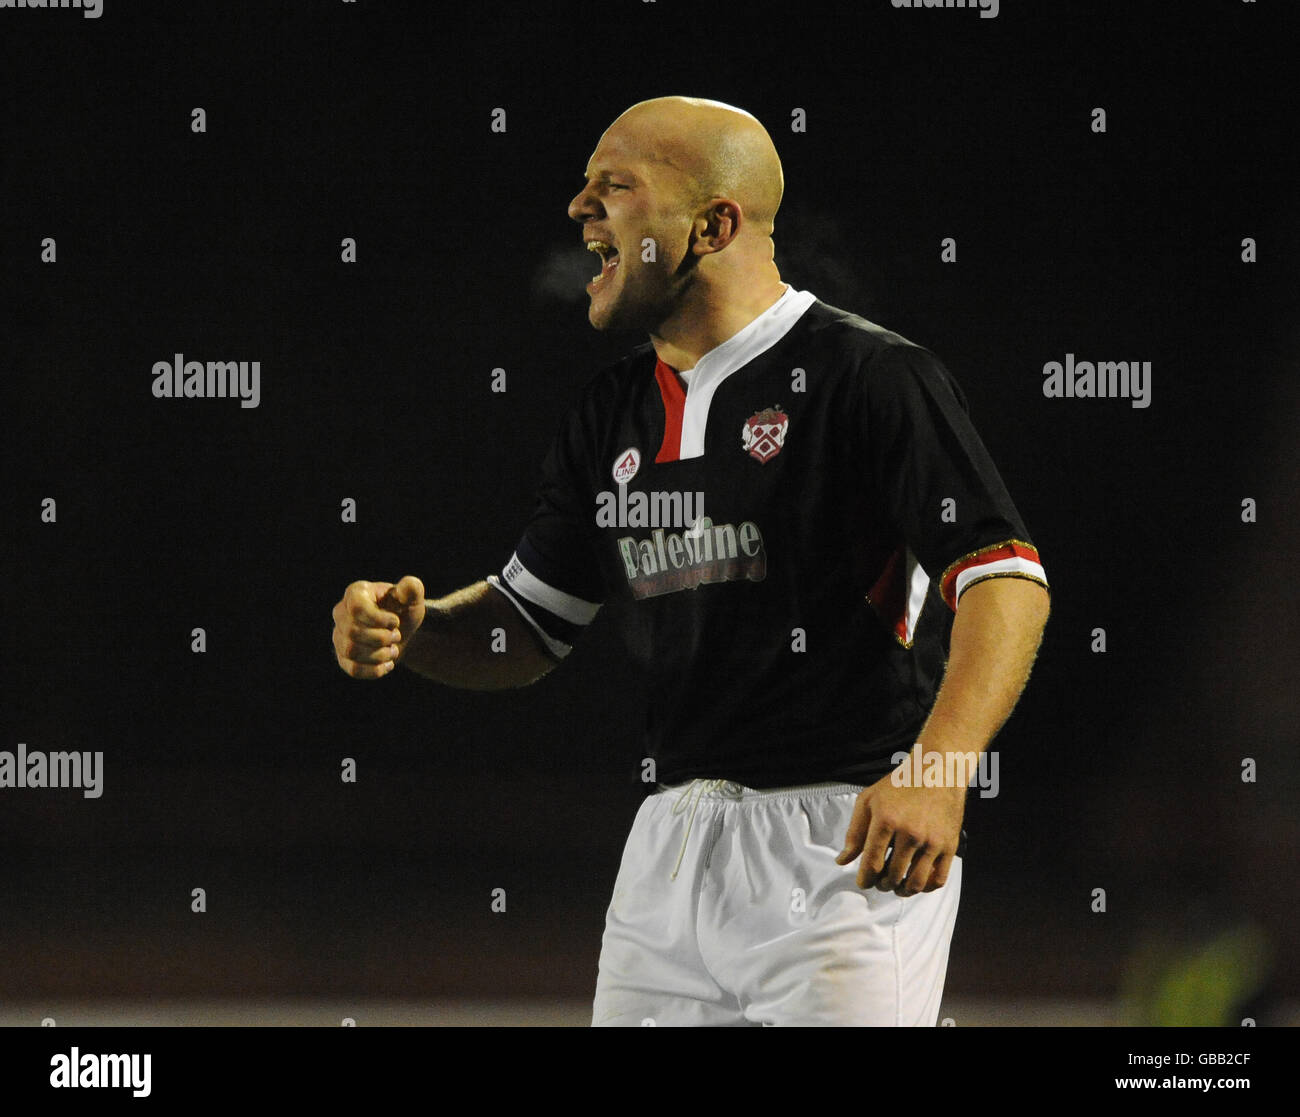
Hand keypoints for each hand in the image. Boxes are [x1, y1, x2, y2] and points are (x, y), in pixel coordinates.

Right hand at [332, 576, 425, 677]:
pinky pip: (353, 669)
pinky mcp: (343, 657)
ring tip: (393, 650)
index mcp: (356, 593)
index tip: (395, 621)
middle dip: (382, 638)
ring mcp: (338, 636)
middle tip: (396, 635)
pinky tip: (387, 664)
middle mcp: (341, 613)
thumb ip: (412, 589)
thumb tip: (408, 586)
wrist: (400, 631)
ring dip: (379, 655)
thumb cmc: (403, 609)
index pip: (356, 608)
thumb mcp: (412, 598)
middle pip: (353, 632)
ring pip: (351, 651)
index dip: (379, 619)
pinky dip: (375, 670)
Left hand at [835, 767, 965, 895]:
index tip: (863, 882)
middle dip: (882, 885)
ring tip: (896, 886)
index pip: (872, 863)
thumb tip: (842, 861)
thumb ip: (854, 833)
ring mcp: (932, 841)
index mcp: (886, 820)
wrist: (936, 772)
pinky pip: (938, 880)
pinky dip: (925, 888)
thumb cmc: (897, 786)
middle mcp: (910, 833)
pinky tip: (916, 882)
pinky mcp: (950, 846)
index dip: (865, 879)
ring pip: (916, 883)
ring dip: (902, 891)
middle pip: (893, 876)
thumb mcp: (868, 801)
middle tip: (880, 882)